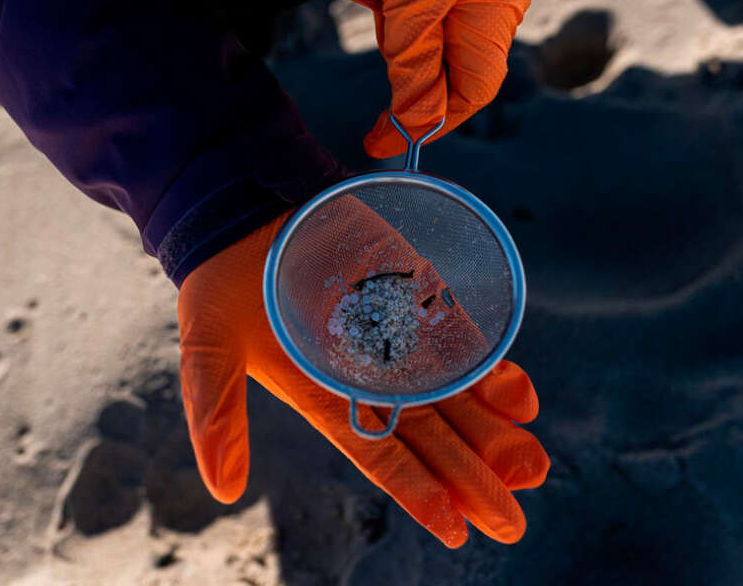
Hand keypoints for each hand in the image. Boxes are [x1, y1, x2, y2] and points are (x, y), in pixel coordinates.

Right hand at [177, 198, 548, 546]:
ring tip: (533, 469)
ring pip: (456, 397)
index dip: (417, 492)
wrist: (249, 212)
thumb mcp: (209, 349)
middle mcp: (371, 377)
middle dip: (472, 478)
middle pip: (431, 437)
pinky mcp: (417, 299)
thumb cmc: (223, 280)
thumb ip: (216, 415)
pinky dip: (494, 371)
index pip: (380, 454)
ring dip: (495, 434)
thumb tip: (223, 490)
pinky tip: (523, 400)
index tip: (456, 529)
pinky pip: (463, 343)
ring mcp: (399, 340)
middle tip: (512, 522)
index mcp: (326, 398)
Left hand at [336, 0, 531, 157]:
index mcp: (492, 23)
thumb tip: (413, 126)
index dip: (427, 121)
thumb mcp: (415, 1)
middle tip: (375, 20)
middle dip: (399, 50)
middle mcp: (489, 8)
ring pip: (422, 23)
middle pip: (440, 60)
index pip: (467, 95)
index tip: (380, 138)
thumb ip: (413, 65)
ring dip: (388, 10)